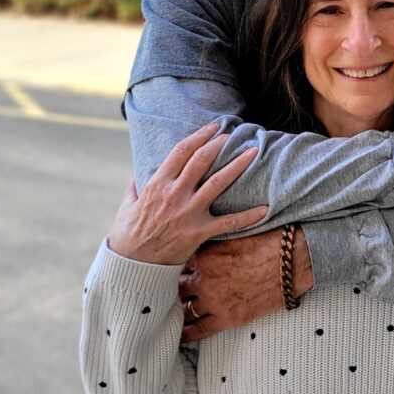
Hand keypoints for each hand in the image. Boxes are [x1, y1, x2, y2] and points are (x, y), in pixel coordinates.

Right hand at [108, 122, 267, 265]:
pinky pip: (228, 222)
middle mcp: (174, 195)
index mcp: (157, 185)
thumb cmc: (129, 235)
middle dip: (218, 144)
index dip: (199, 135)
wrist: (133, 266)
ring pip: (218, 183)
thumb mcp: (128, 205)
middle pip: (201, 161)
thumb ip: (136, 185)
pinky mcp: (199, 232)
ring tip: (253, 152)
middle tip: (232, 134)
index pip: (181, 151)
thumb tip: (139, 170)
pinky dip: (248, 216)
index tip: (213, 127)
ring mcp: (188, 213)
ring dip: (238, 165)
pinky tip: (265, 209)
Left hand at [179, 226, 314, 341]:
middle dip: (171, 288)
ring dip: (178, 309)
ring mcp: (214, 301)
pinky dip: (186, 333)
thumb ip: (213, 241)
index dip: (173, 266)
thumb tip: (198, 241)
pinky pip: (199, 330)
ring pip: (184, 309)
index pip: (177, 264)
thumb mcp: (234, 234)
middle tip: (165, 289)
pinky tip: (178, 333)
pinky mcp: (228, 318)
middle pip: (176, 287)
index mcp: (204, 256)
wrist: (293, 260)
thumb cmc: (268, 242)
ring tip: (170, 310)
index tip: (167, 268)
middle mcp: (204, 280)